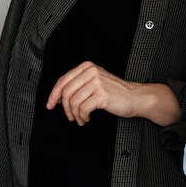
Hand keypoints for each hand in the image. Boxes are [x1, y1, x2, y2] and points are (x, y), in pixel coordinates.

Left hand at [46, 62, 180, 126]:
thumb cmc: (114, 93)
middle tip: (70, 117)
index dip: (53, 95)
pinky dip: (82, 117)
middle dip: (64, 108)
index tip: (50, 105)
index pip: (62, 80)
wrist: (135, 97)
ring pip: (73, 102)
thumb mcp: (94, 82)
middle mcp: (91, 71)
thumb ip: (77, 85)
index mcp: (87, 67)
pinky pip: (83, 109)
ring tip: (80, 119)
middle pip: (65, 92)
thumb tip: (56, 98)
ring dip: (74, 115)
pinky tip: (87, 119)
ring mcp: (97, 82)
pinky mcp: (102, 95)